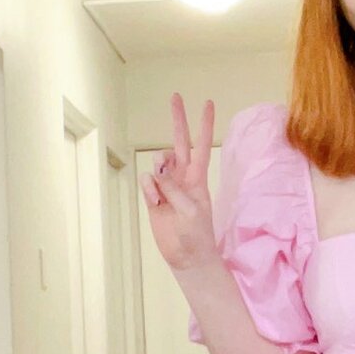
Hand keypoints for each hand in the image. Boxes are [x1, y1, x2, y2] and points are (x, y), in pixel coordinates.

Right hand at [140, 93, 219, 271]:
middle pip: (179, 142)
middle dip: (178, 120)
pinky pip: (147, 182)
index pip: (202, 145)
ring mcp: (167, 186)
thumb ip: (175, 190)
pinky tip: (155, 203)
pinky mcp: (153, 197)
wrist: (186, 256)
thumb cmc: (196, 235)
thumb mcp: (190, 211)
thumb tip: (158, 173)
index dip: (204, 124)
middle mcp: (183, 177)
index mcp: (198, 178)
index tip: (208, 103)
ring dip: (158, 169)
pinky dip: (148, 190)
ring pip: (159, 162)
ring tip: (161, 191)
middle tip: (175, 96)